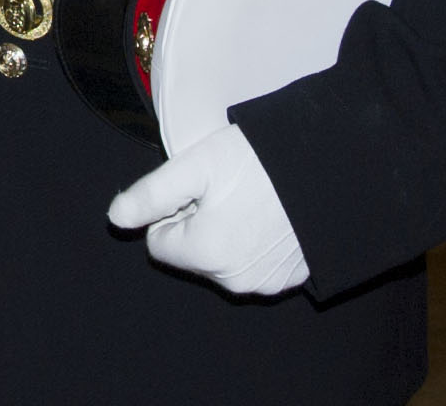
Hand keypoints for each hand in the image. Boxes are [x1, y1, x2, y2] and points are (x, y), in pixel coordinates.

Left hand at [106, 123, 307, 295]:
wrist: (330, 169)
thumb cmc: (261, 161)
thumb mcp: (196, 166)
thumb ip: (151, 194)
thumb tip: (116, 218)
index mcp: (206, 253)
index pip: (159, 242)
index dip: (173, 210)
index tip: (200, 188)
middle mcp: (234, 280)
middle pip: (192, 253)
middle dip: (200, 222)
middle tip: (228, 189)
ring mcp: (266, 283)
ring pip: (222, 258)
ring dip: (228, 232)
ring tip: (253, 198)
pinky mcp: (291, 279)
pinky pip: (254, 263)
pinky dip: (256, 242)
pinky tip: (272, 213)